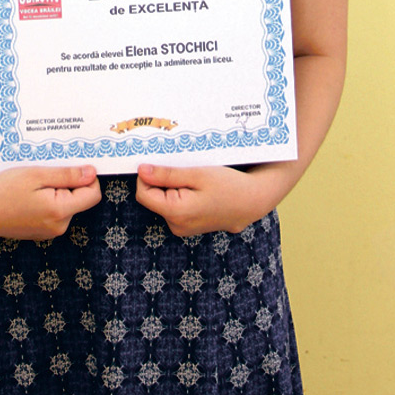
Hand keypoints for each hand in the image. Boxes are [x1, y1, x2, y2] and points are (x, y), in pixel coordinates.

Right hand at [0, 165, 100, 239]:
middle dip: (66, 184)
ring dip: (54, 193)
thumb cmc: (2, 190)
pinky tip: (26, 196)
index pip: (92, 194)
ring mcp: (48, 232)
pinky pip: (52, 214)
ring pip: (65, 206)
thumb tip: (91, 173)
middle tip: (43, 173)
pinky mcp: (39, 233)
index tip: (71, 165)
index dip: (86, 178)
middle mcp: (58, 226)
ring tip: (31, 185)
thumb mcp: (36, 175)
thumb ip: (67, 175)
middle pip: (78, 200)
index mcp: (60, 211)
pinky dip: (45, 202)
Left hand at [135, 164, 278, 236]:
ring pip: (164, 202)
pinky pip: (175, 208)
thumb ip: (166, 175)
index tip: (163, 165)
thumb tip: (141, 171)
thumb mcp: (196, 174)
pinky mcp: (189, 227)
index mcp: (175, 213)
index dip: (148, 177)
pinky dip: (181, 196)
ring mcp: (184, 229)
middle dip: (163, 182)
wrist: (254, 201)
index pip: (143, 193)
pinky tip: (199, 191)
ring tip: (196, 182)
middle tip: (185, 173)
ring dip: (173, 189)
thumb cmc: (228, 185)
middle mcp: (177, 225)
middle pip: (154, 198)